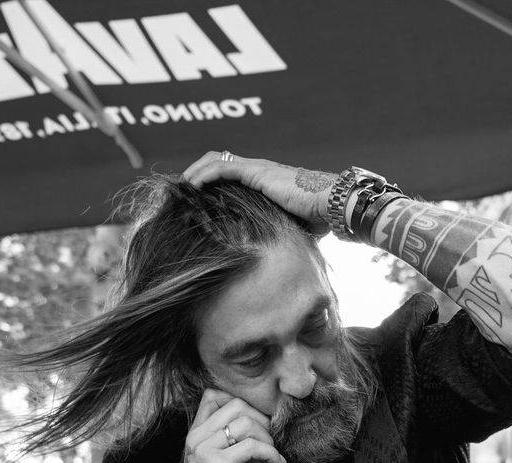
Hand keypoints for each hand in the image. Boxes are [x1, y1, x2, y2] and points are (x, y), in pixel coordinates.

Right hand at [164, 389, 286, 462]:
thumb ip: (246, 447)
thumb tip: (271, 435)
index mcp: (196, 433)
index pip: (213, 395)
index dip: (242, 403)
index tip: (258, 423)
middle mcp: (197, 436)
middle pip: (236, 405)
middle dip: (261, 420)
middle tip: (271, 440)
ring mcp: (204, 449)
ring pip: (245, 423)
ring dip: (267, 438)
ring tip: (273, 455)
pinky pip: (251, 447)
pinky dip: (270, 453)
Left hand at [182, 152, 333, 236]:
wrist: (332, 204)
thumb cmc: (320, 217)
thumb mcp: (292, 226)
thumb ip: (279, 231)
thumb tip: (274, 252)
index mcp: (266, 180)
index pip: (231, 173)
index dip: (211, 181)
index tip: (195, 198)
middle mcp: (259, 170)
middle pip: (218, 162)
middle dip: (197, 173)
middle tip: (181, 192)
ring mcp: (257, 168)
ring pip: (215, 161)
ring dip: (194, 172)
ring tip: (179, 188)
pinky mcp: (257, 172)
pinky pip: (222, 168)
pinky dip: (203, 175)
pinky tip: (190, 186)